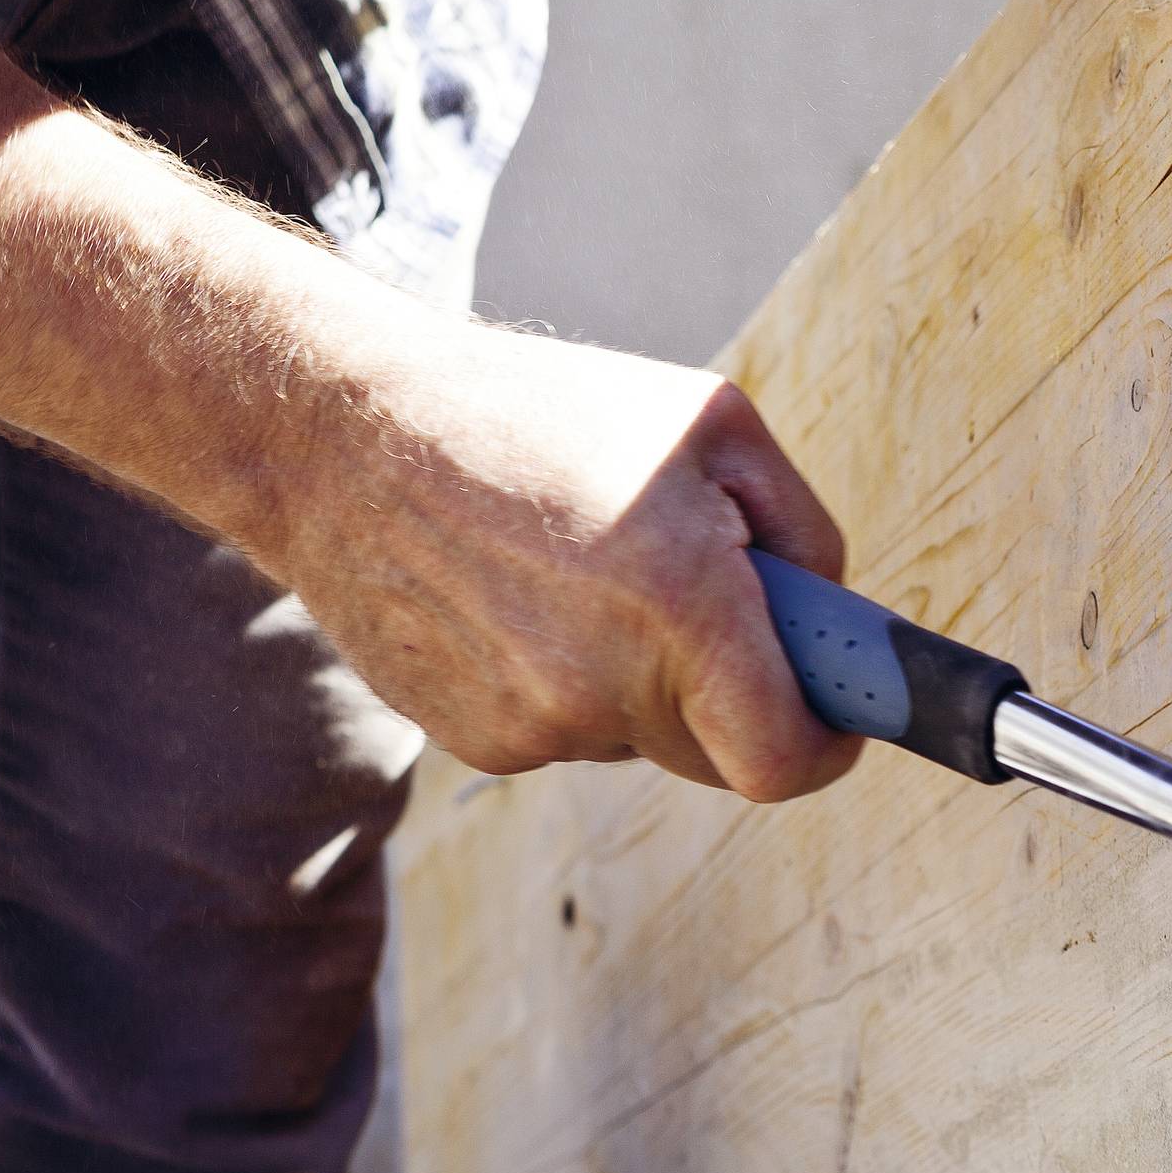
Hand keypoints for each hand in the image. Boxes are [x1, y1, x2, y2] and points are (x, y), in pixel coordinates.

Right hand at [281, 324, 862, 800]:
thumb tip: (830, 623)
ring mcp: (533, 726)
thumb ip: (803, 534)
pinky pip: (566, 732)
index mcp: (681, 606)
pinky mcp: (476, 743)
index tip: (835, 720)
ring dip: (639, 678)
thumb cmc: (535, 411)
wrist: (336, 435)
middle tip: (697, 598)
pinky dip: (566, 681)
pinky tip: (516, 598)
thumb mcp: (711, 424)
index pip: (784, 760)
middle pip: (719, 754)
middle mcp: (605, 687)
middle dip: (733, 693)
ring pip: (637, 737)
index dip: (825, 745)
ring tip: (576, 571)